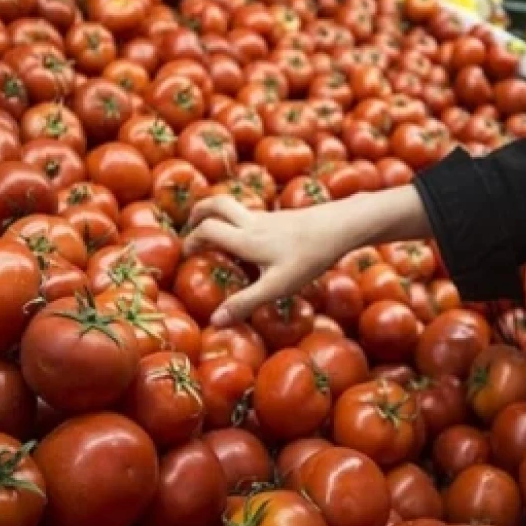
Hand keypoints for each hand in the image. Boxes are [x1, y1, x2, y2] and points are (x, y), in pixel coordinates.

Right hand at [181, 186, 432, 325]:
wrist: (341, 226)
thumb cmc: (309, 257)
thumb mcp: (277, 286)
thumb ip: (246, 303)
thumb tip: (215, 322)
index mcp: (245, 238)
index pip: (207, 230)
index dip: (191, 240)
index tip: (185, 254)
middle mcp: (253, 222)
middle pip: (217, 203)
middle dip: (199, 211)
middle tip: (191, 226)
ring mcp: (269, 217)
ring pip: (236, 207)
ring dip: (220, 215)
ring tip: (216, 233)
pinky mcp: (283, 217)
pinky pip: (253, 215)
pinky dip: (241, 221)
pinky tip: (252, 241)